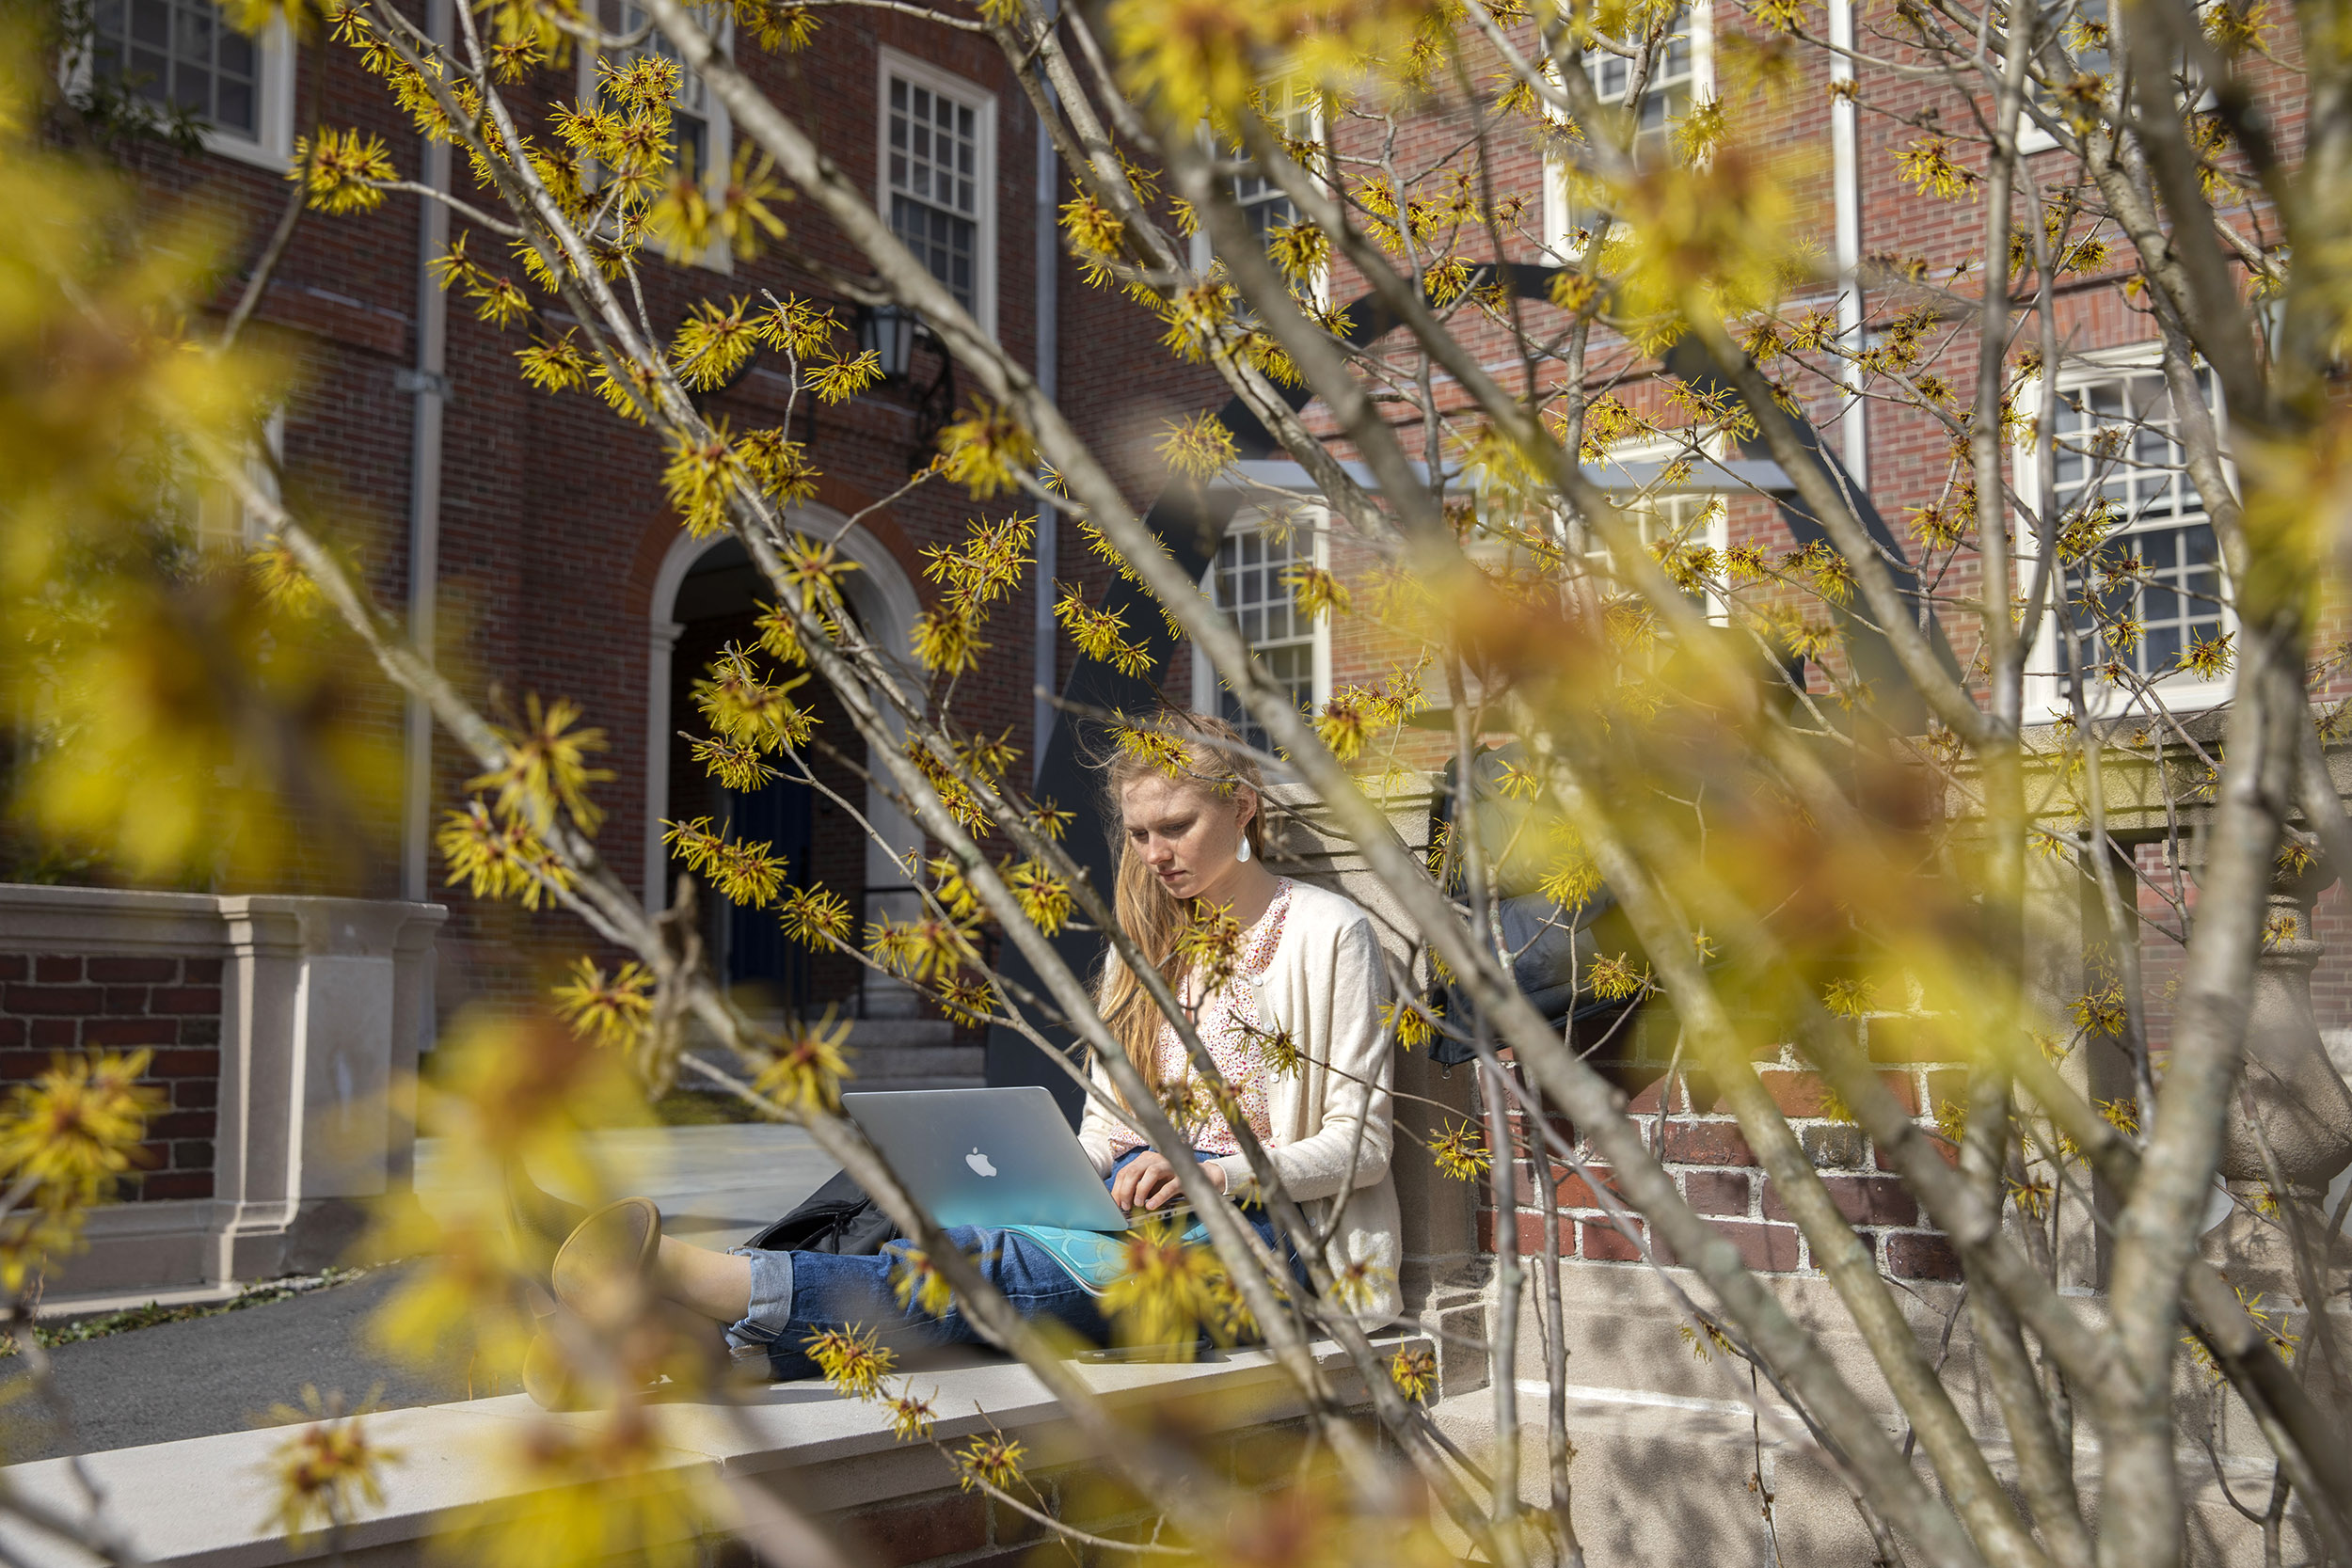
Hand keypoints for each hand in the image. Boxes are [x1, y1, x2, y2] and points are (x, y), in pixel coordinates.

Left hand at [1111, 1152, 1225, 1211]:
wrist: (1204, 1178)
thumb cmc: (1172, 1182)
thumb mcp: (1153, 1184)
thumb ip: (1138, 1188)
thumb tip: (1121, 1202)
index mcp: (1146, 1159)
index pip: (1126, 1171)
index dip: (1118, 1188)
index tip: (1115, 1204)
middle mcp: (1157, 1159)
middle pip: (1135, 1170)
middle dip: (1126, 1189)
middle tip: (1125, 1206)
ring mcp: (1172, 1166)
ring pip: (1151, 1172)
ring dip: (1141, 1189)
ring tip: (1138, 1204)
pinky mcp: (1185, 1176)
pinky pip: (1170, 1185)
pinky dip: (1159, 1196)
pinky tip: (1152, 1206)